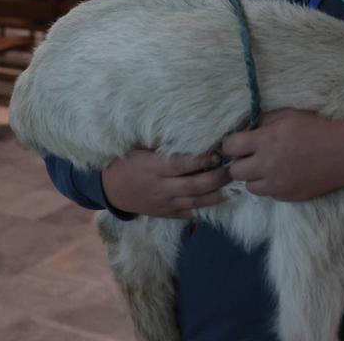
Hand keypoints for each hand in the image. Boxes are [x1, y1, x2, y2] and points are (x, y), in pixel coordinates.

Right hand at [101, 149, 230, 218]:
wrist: (110, 190)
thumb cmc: (127, 162)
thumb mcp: (140, 148)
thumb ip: (162, 143)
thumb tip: (187, 130)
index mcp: (154, 167)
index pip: (182, 164)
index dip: (202, 160)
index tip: (219, 152)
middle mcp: (161, 187)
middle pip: (194, 185)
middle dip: (216, 178)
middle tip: (233, 169)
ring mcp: (165, 203)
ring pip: (195, 201)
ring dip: (216, 194)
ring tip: (233, 186)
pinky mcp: (166, 214)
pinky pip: (189, 212)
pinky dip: (204, 208)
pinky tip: (219, 200)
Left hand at [220, 110, 343, 200]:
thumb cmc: (316, 129)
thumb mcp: (288, 115)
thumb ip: (264, 120)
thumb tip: (245, 127)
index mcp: (266, 141)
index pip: (229, 147)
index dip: (230, 144)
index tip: (236, 143)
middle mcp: (267, 165)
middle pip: (234, 171)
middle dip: (239, 162)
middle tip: (250, 156)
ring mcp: (277, 184)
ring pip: (248, 187)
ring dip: (253, 177)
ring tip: (265, 166)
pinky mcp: (287, 196)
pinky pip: (268, 194)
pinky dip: (270, 186)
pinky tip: (281, 175)